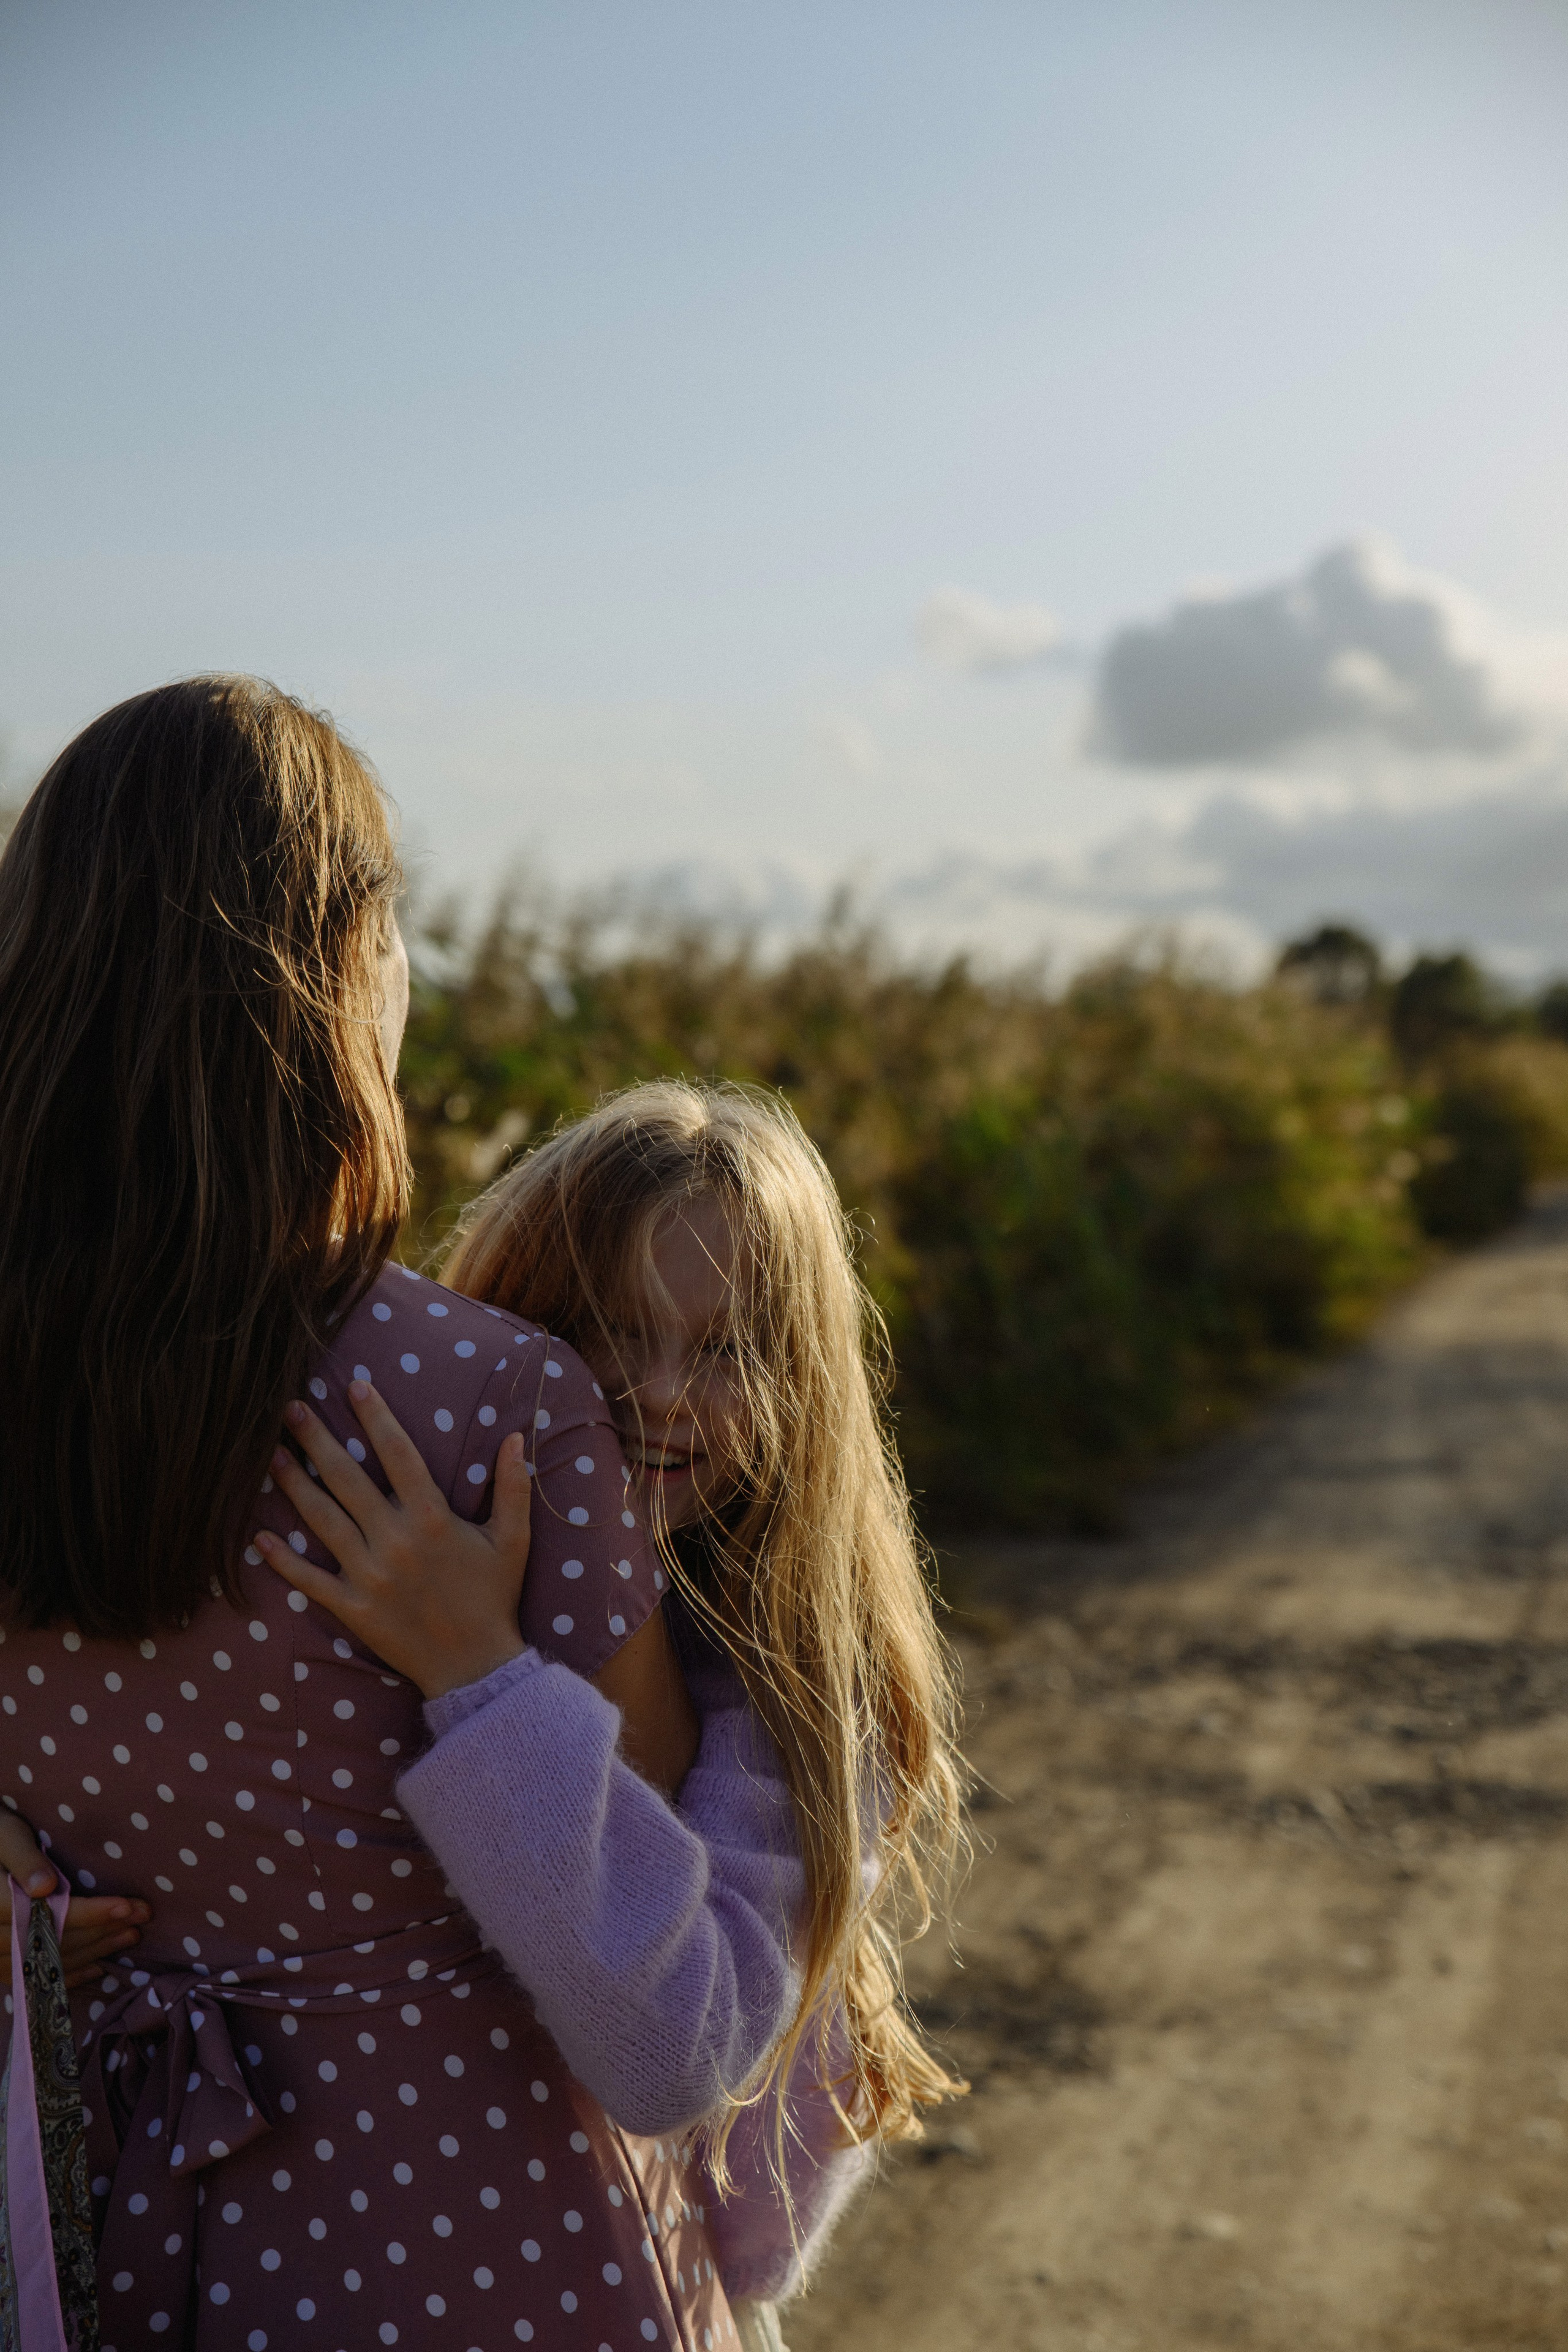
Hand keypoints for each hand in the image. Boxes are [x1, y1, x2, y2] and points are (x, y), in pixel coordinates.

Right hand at [0, 1811, 150, 1988]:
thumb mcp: (7, 1835)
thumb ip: (24, 1860)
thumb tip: (45, 1887)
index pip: (44, 1914)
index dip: (88, 1913)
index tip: (126, 1907)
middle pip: (50, 1941)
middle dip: (99, 1931)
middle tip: (141, 1918)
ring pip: (46, 1962)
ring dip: (91, 1950)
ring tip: (130, 1935)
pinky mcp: (0, 1959)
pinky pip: (33, 1976)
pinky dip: (67, 1972)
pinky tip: (97, 1966)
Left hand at [252, 1382, 531, 1700]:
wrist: (476, 1667)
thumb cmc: (495, 1598)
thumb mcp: (513, 1541)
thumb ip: (513, 1488)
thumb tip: (515, 1436)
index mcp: (433, 1518)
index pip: (399, 1453)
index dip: (376, 1417)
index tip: (355, 1386)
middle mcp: (395, 1542)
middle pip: (346, 1479)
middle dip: (316, 1440)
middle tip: (289, 1409)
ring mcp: (370, 1576)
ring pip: (322, 1521)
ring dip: (293, 1486)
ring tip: (269, 1457)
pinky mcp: (353, 1609)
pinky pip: (310, 1580)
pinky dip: (282, 1561)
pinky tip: (258, 1538)